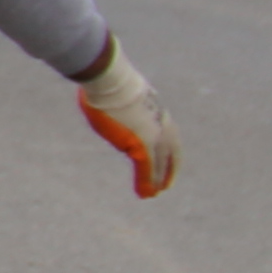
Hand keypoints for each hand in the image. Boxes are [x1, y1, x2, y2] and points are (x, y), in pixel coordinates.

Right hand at [76, 43, 177, 197]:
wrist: (109, 78)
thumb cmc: (107, 79)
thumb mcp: (119, 92)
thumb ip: (119, 105)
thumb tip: (100, 98)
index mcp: (157, 109)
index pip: (169, 134)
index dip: (168, 151)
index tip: (167, 161)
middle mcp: (161, 123)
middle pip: (171, 151)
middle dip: (168, 169)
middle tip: (164, 185)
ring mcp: (154, 134)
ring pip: (159, 163)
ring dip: (156, 180)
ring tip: (152, 193)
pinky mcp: (143, 144)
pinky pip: (148, 168)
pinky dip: (147, 182)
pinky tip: (145, 193)